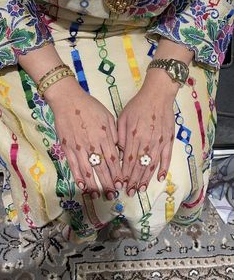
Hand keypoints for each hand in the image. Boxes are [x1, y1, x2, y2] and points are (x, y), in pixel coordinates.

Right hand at [45, 77, 122, 199]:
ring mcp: (78, 147)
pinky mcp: (67, 147)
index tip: (121, 184)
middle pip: (101, 168)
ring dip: (94, 185)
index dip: (117, 174)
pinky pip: (73, 165)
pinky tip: (82, 186)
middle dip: (108, 183)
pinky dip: (78, 177)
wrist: (68, 100)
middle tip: (113, 196)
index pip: (113, 160)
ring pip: (87, 170)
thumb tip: (120, 149)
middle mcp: (92, 144)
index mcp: (104, 136)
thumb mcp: (107, 116)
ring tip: (98, 195)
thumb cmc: (90, 106)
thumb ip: (114, 133)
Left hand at [118, 69, 176, 196]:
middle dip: (133, 181)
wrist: (158, 94)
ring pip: (152, 164)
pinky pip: (166, 157)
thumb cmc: (138, 105)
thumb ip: (120, 135)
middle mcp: (146, 141)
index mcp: (133, 135)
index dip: (124, 174)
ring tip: (141, 190)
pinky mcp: (169, 140)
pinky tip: (160, 178)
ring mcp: (159, 142)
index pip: (127, 160)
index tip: (120, 185)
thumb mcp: (123, 117)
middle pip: (139, 165)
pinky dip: (164, 168)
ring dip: (146, 178)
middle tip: (130, 193)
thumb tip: (118, 152)